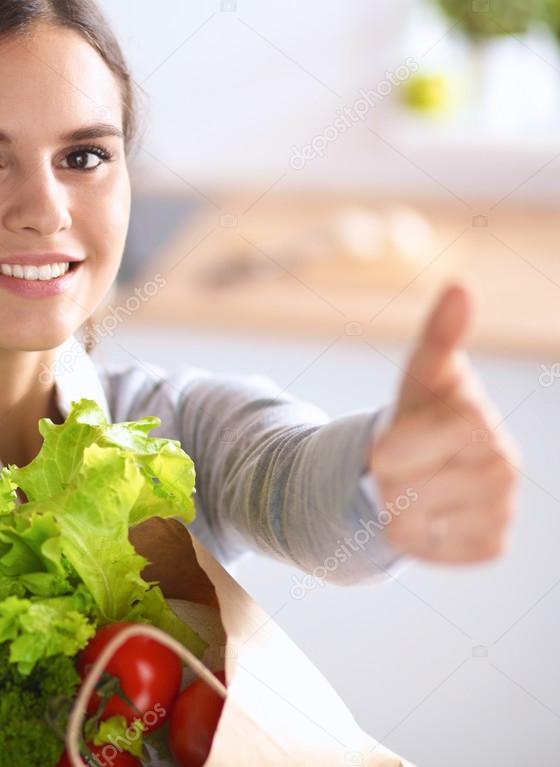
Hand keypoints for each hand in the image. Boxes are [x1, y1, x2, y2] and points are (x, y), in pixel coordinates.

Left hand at [371, 282, 521, 562]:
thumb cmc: (421, 408)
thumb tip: (460, 287)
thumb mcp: (420, 373)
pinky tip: (427, 513)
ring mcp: (502, 510)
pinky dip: (414, 537)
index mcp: (478, 423)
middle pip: (403, 490)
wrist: (430, 460)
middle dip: (385, 478)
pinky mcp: (492, 544)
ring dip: (394, 508)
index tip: (383, 448)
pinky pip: (429, 551)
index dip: (388, 450)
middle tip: (400, 463)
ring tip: (412, 485)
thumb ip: (438, 336)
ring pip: (411, 525)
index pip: (406, 449)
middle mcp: (502, 467)